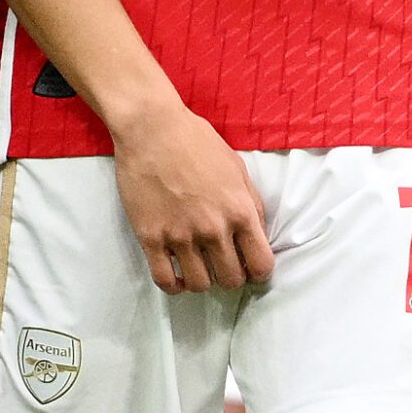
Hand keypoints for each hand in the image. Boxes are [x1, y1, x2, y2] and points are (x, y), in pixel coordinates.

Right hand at [109, 100, 273, 293]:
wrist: (150, 127)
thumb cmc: (196, 140)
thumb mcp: (236, 167)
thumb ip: (251, 203)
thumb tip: (258, 234)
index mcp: (239, 211)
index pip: (261, 265)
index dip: (258, 271)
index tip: (250, 267)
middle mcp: (212, 229)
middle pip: (231, 280)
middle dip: (231, 276)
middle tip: (222, 264)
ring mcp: (179, 235)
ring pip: (199, 285)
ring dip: (203, 280)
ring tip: (199, 266)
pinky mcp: (150, 237)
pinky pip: (165, 280)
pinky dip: (174, 286)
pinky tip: (177, 276)